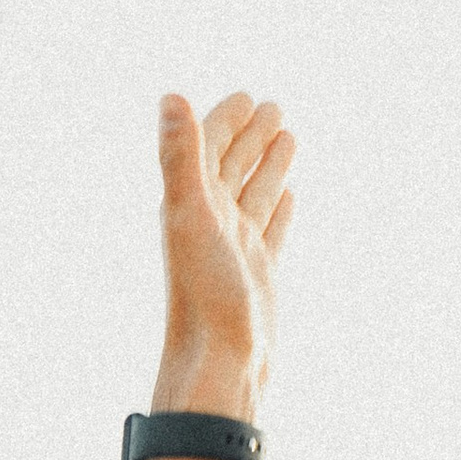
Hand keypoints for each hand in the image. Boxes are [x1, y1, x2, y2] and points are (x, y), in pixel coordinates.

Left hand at [154, 93, 294, 410]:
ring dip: (269, 164)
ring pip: (255, 193)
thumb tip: (171, 96)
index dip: (225, 121)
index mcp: (193, 205)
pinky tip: (289, 197)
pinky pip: (271, 229)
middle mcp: (213, 222)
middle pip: (232, 166)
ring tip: (288, 137)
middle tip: (273, 106)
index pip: (209, 149)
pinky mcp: (260, 273)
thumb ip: (180, 157)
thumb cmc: (203, 295)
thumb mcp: (192, 216)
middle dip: (251, 135)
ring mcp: (238, 248)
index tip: (248, 98)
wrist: (220, 363)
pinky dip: (280, 207)